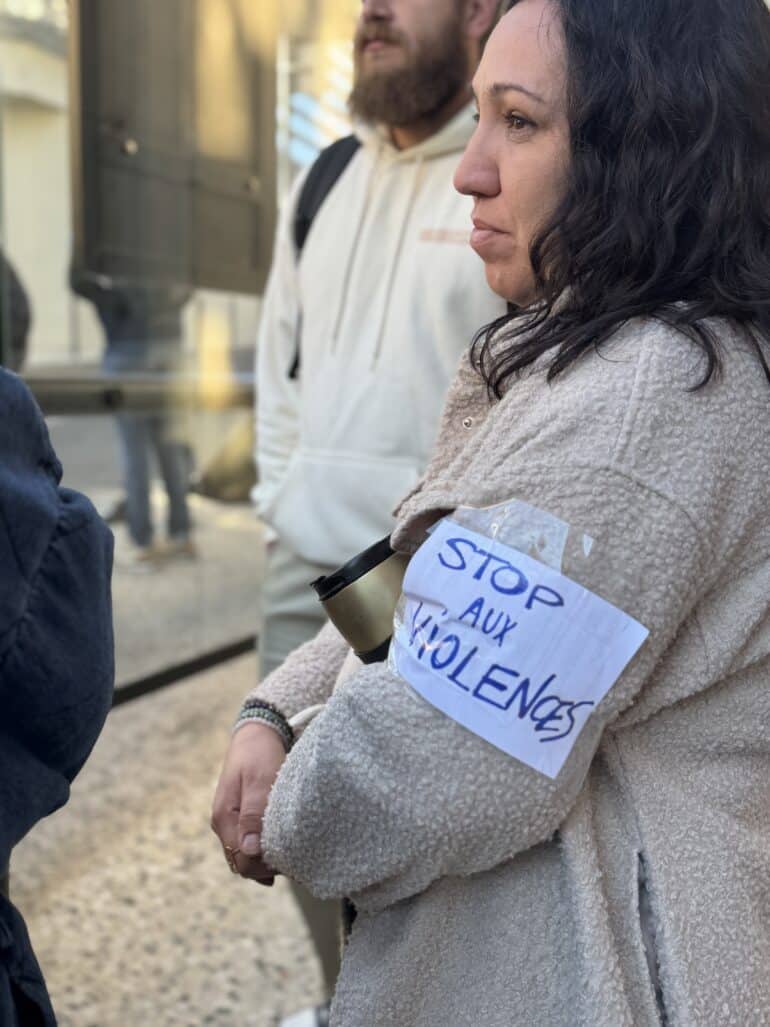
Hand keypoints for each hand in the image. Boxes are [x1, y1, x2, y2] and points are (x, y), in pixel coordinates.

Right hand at [211, 721, 286, 883]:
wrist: (256, 732)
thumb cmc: (258, 753)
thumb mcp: (258, 779)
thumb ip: (253, 813)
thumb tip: (250, 850)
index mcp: (224, 818)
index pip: (241, 860)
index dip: (264, 865)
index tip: (288, 857)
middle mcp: (224, 824)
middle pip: (243, 863)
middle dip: (266, 866)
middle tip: (295, 858)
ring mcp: (232, 821)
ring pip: (247, 855)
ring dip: (266, 859)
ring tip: (292, 853)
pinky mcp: (242, 817)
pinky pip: (251, 844)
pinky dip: (265, 850)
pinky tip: (283, 850)